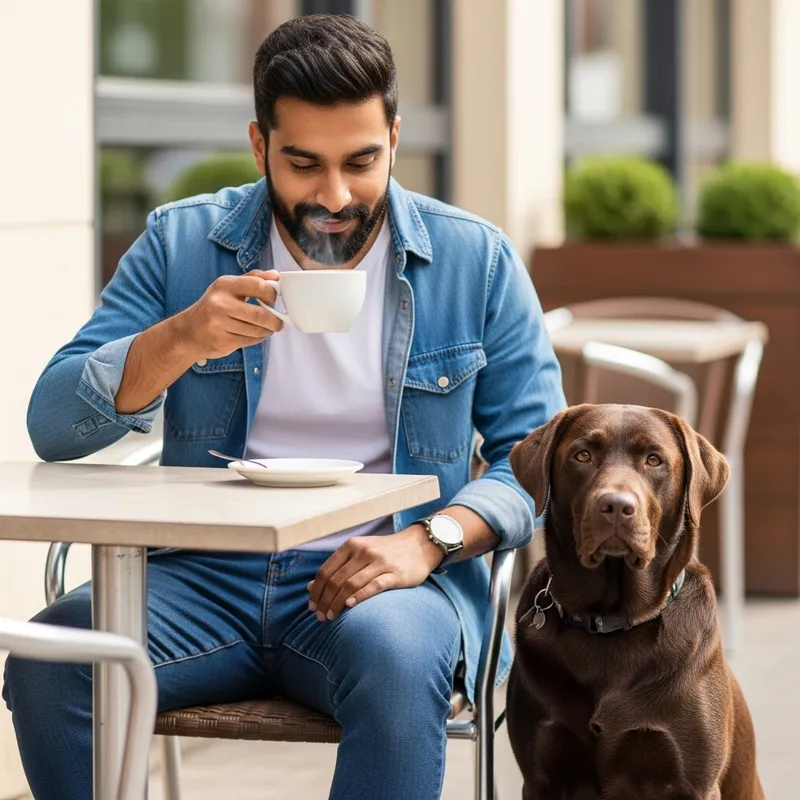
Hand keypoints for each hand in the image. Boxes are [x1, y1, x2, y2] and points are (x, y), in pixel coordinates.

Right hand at [174, 269, 282, 359]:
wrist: (187, 332)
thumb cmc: (212, 308)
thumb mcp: (228, 287)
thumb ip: (252, 279)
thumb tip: (276, 276)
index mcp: (224, 285)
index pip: (259, 286)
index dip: (272, 295)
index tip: (275, 300)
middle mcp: (220, 303)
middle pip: (261, 314)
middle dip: (275, 320)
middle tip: (279, 322)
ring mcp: (220, 324)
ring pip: (257, 330)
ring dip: (267, 331)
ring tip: (267, 329)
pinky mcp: (222, 341)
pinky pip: (250, 341)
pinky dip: (258, 339)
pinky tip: (254, 334)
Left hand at [307, 526, 444, 620]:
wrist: (419, 545)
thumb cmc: (385, 552)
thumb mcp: (359, 553)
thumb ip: (337, 568)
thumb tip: (310, 587)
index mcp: (352, 545)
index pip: (326, 570)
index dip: (316, 590)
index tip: (311, 606)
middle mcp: (364, 552)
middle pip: (336, 580)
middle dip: (324, 601)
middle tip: (320, 617)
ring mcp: (380, 562)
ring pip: (351, 585)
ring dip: (337, 604)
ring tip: (331, 617)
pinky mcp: (395, 574)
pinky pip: (373, 586)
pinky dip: (359, 597)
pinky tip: (350, 606)